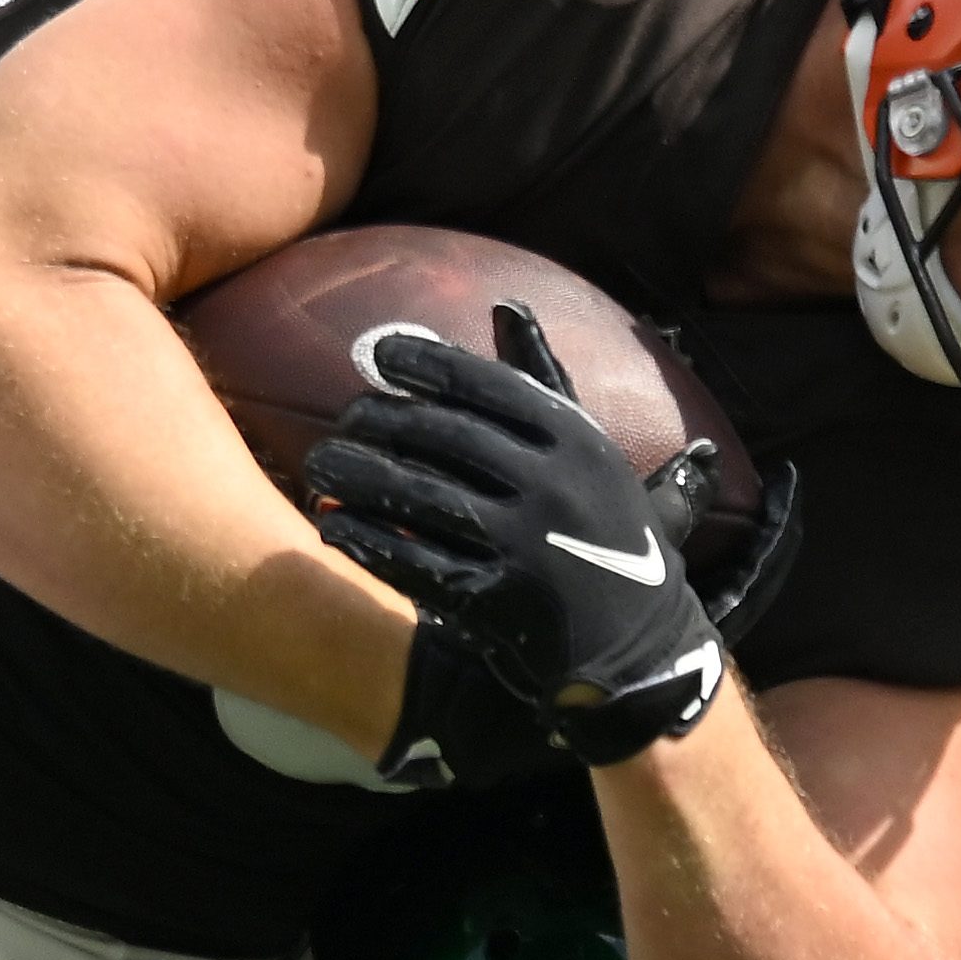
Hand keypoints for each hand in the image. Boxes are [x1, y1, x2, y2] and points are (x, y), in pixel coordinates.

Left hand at [307, 313, 736, 774]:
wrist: (640, 652)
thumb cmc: (609, 538)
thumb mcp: (593, 456)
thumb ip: (546, 383)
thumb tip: (506, 308)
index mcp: (580, 442)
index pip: (488, 385)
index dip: (427, 364)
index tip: (381, 355)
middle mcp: (555, 488)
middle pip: (445, 437)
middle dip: (380, 421)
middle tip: (343, 419)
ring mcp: (526, 547)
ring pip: (420, 497)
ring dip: (358, 476)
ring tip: (319, 464)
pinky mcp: (498, 603)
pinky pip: (415, 563)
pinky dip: (368, 542)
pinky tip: (334, 525)